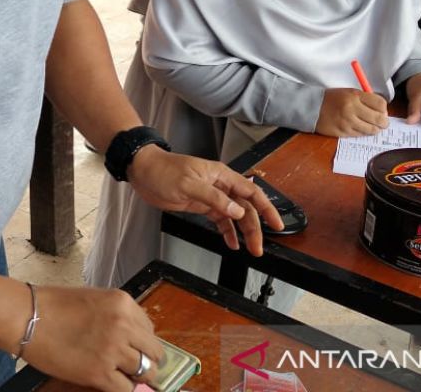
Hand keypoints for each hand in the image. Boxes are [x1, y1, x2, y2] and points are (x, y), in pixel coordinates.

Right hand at [22, 286, 164, 391]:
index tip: (135, 350)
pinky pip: (127, 389)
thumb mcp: (93, 299)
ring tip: (122, 377)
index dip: (142, 342)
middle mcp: (124, 325)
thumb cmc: (52, 305)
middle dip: (146, 361)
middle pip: (154, 352)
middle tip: (133, 367)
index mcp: (123, 303)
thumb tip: (131, 337)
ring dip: (136, 377)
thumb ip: (116, 315)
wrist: (27, 317)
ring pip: (145, 372)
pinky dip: (123, 389)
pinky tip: (111, 384)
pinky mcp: (100, 374)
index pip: (149, 329)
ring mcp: (114, 350)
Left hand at [128, 146, 282, 254]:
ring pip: (235, 216)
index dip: (266, 208)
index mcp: (221, 175)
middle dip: (255, 228)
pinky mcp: (201, 205)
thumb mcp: (188, 184)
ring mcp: (211, 196)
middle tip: (258, 248)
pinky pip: (220, 220)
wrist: (143, 171)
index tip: (277, 224)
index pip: (251, 192)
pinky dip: (227, 232)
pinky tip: (231, 243)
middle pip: (245, 208)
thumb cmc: (163, 171)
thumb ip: (214, 198)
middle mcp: (220, 186)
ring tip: (250, 249)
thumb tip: (236, 211)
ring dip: (243, 232)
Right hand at [315, 88, 388, 137]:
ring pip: (371, 130)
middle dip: (384, 122)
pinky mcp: (343, 132)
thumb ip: (365, 99)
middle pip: (379, 118)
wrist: (311, 107)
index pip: (380, 103)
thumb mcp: (349, 92)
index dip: (384, 109)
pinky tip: (359, 128)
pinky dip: (363, 132)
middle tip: (383, 123)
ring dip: (374, 129)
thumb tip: (382, 110)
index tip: (382, 112)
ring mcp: (347, 122)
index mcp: (355, 95)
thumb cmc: (332, 99)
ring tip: (372, 127)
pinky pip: (360, 135)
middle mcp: (352, 108)